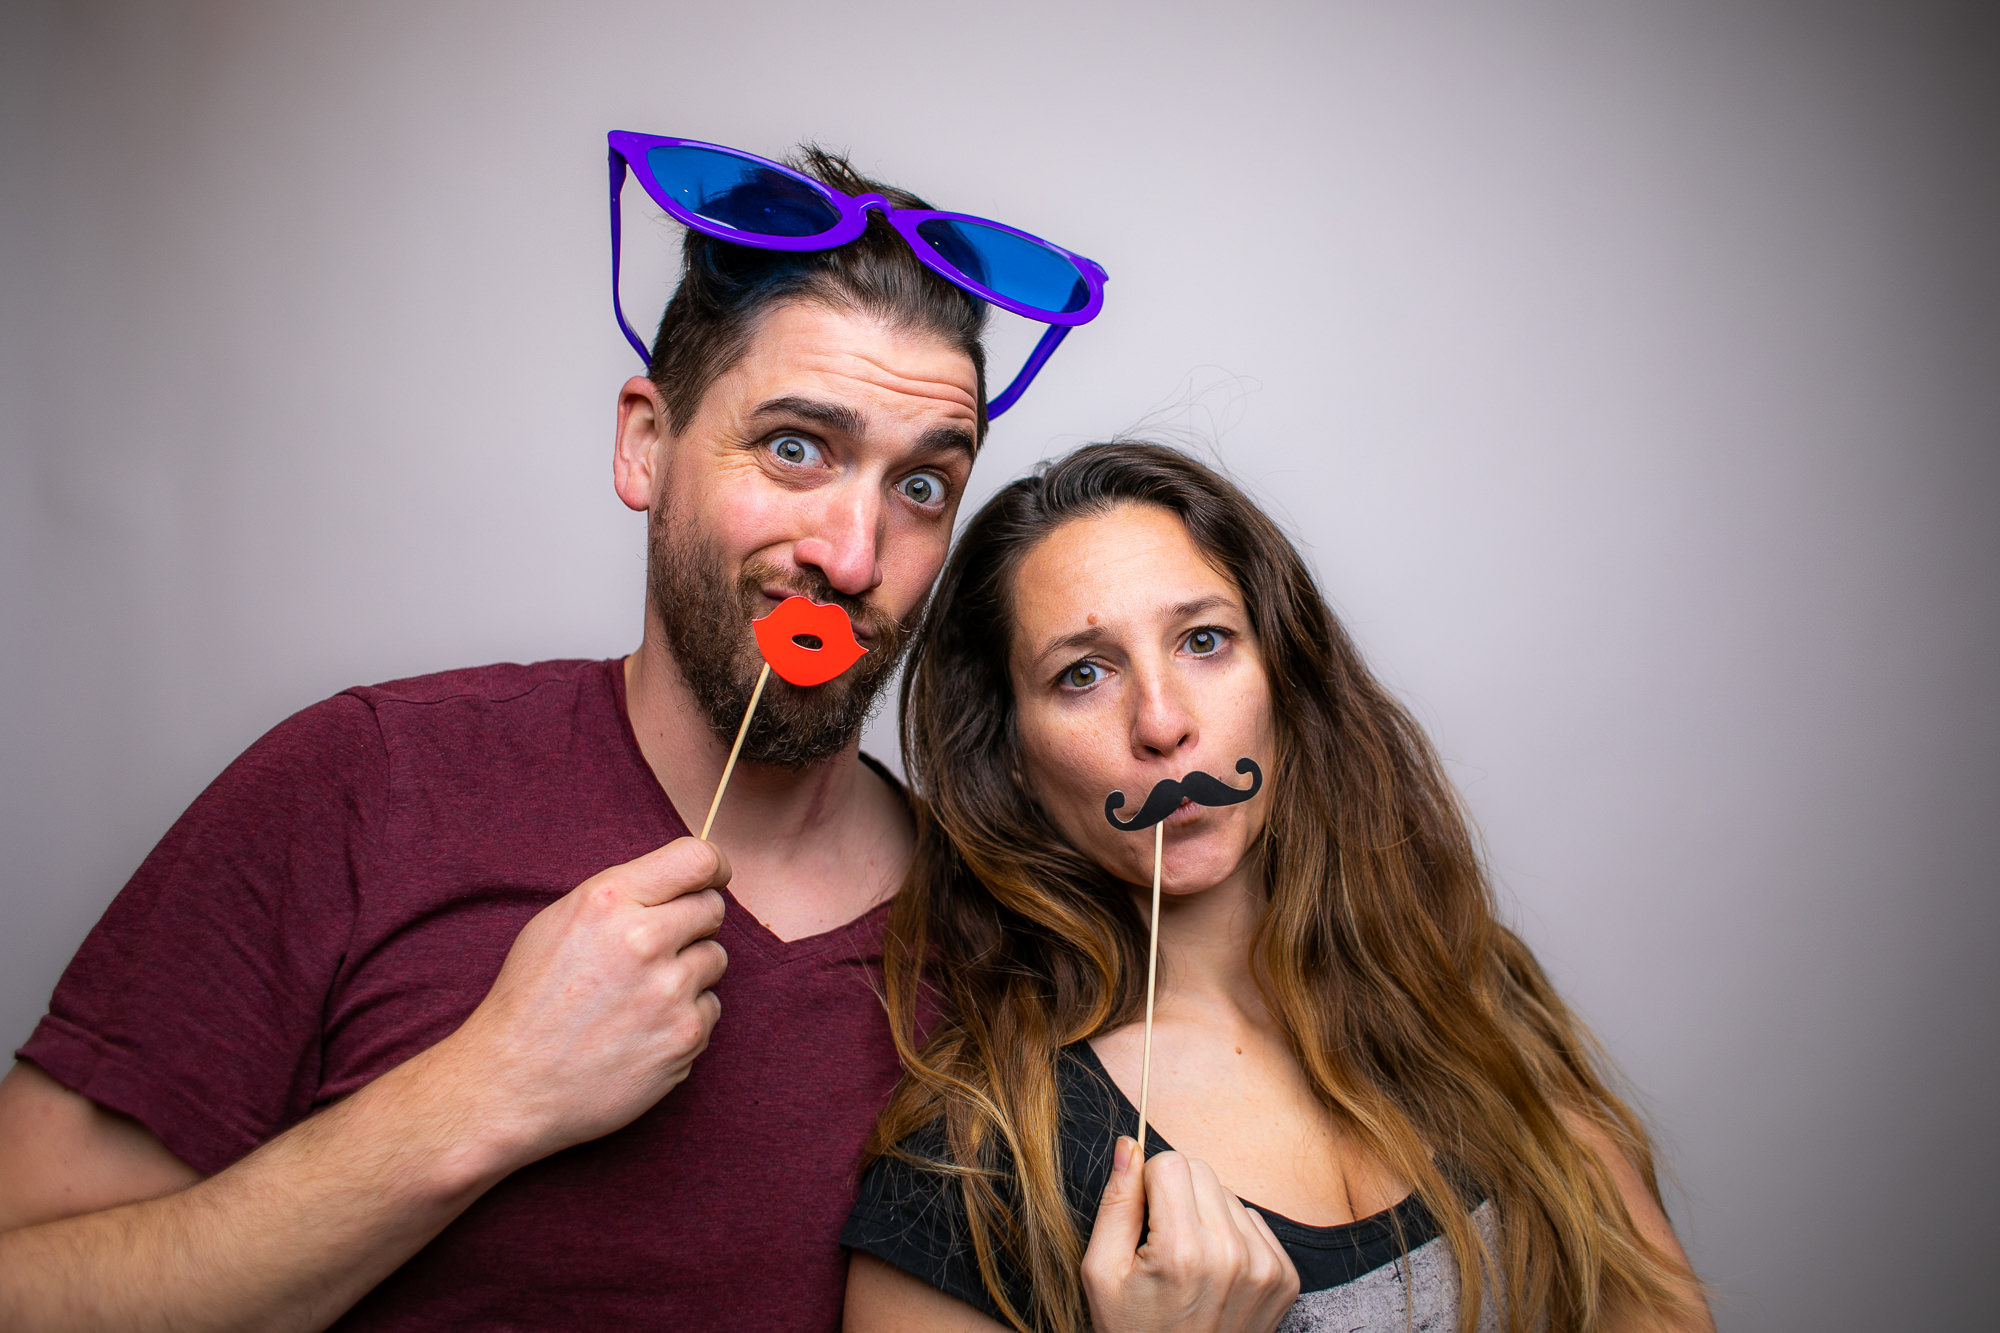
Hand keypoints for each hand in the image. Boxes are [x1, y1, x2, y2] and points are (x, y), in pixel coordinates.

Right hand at [433, 837, 731, 1166]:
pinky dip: (684, 1018)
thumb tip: (680, 883)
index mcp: (608, 902)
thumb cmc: (530, 1000)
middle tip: (654, 950)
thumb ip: (622, 896)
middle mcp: (644, 939)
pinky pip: (709, 1009)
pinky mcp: (685, 1036)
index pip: (697, 860)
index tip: (712, 879)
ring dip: (688, 972)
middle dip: (691, 923)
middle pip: (712, 908)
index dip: (712, 868)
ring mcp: (669, 991)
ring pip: (714, 959)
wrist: (510, 1085)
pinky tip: (642, 1030)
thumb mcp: (558, 922)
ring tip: (638, 996)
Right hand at [1081, 1138, 1299, 1332]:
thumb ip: (1116, 1203)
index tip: (1142, 1219)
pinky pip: (1253, 1222)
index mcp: (1182, 1251)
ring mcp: (1266, 1267)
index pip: (1171, 1163)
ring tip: (1189, 1261)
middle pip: (1201, 1171)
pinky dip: (1231, 1236)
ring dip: (1205, 1215)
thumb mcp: (1102, 1273)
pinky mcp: (1286, 1277)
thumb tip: (1129, 1145)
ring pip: (1228, 1194)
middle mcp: (1231, 1254)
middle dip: (1176, 1194)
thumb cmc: (1134, 1332)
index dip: (1148, 1184)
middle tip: (1162, 1242)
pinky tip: (1215, 1271)